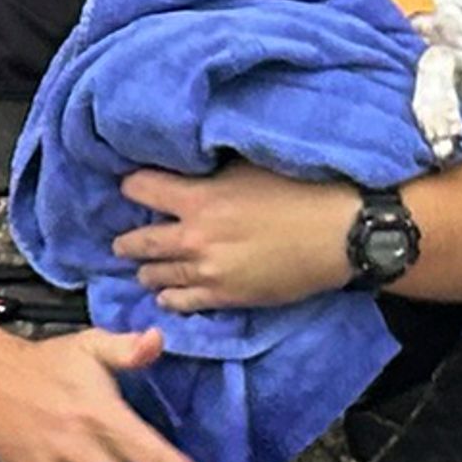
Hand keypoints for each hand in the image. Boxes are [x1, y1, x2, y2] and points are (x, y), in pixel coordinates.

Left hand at [113, 164, 360, 315]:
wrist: (341, 234)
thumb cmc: (303, 190)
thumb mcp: (250, 165)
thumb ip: (212, 169)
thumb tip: (192, 158)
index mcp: (198, 198)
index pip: (140, 189)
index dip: (132, 187)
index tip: (130, 189)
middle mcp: (194, 237)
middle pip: (138, 242)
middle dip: (127, 241)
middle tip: (121, 242)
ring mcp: (207, 271)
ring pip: (155, 276)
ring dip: (146, 271)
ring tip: (144, 269)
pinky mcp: (225, 297)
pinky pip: (181, 303)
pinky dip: (169, 298)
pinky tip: (166, 295)